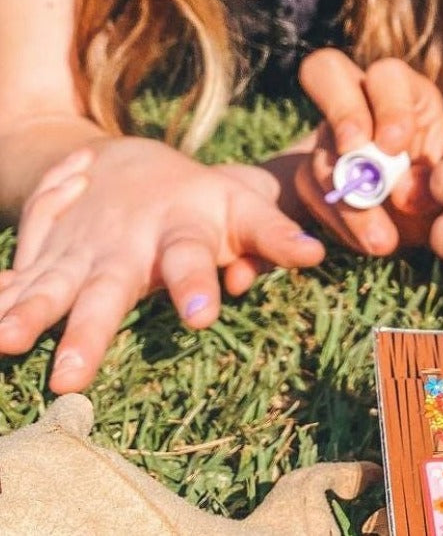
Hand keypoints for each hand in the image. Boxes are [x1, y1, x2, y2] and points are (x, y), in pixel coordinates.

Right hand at [0, 137, 324, 391]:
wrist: (128, 160)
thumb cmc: (202, 199)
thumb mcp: (244, 207)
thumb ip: (277, 234)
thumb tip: (317, 254)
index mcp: (180, 234)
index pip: (192, 260)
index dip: (198, 286)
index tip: (202, 318)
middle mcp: (127, 248)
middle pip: (111, 290)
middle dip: (92, 331)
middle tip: (73, 377)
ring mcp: (82, 255)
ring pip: (53, 288)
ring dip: (28, 316)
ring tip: (7, 343)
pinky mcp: (46, 261)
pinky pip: (16, 282)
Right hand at [295, 50, 442, 254]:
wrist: (431, 217)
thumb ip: (435, 176)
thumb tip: (403, 193)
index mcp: (404, 90)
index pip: (386, 74)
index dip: (387, 105)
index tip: (395, 144)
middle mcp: (360, 101)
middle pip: (325, 70)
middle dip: (342, 112)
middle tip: (356, 151)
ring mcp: (331, 135)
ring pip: (318, 149)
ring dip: (347, 197)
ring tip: (381, 240)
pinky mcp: (314, 173)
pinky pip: (308, 189)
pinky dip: (337, 220)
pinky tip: (368, 241)